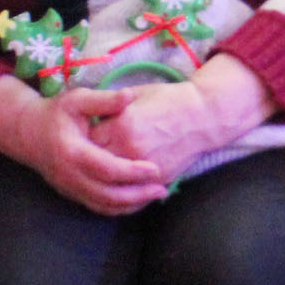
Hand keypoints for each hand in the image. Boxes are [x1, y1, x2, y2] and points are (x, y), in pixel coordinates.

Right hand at [13, 87, 169, 214]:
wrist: (27, 133)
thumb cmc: (56, 113)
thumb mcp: (77, 100)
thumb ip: (103, 100)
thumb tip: (129, 95)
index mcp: (72, 152)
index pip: (107, 169)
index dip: (132, 171)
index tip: (155, 169)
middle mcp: (69, 175)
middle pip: (107, 195)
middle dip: (137, 194)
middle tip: (162, 189)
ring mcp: (69, 187)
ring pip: (103, 205)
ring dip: (131, 204)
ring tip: (155, 195)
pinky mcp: (71, 193)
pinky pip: (98, 207)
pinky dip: (119, 207)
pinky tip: (138, 199)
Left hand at [86, 80, 225, 174]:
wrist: (204, 116)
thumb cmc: (171, 100)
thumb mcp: (137, 95)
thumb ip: (111, 107)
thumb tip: (91, 116)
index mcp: (122, 125)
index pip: (87, 141)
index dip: (82, 141)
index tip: (80, 140)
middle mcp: (130, 148)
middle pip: (96, 164)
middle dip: (90, 163)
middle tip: (87, 160)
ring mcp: (145, 166)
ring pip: (113, 182)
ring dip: (105, 180)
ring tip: (100, 174)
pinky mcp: (158, 177)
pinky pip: (133, 189)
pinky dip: (124, 188)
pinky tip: (118, 184)